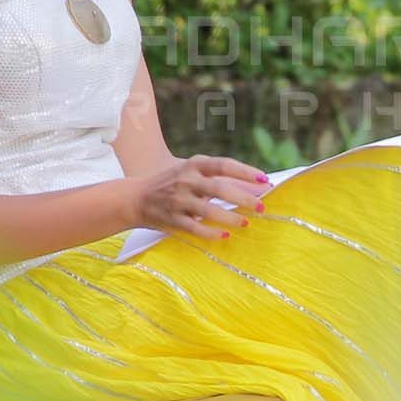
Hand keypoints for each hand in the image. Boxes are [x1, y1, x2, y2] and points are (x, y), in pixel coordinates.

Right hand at [127, 154, 269, 239]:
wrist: (135, 198)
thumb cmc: (172, 184)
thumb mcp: (191, 173)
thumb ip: (219, 177)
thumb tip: (256, 186)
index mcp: (193, 165)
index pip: (223, 165)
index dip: (245, 172)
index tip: (265, 180)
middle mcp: (186, 180)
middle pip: (219, 188)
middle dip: (243, 198)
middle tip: (261, 207)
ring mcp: (178, 200)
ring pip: (208, 210)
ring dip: (230, 217)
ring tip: (245, 223)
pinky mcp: (172, 219)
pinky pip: (195, 228)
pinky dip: (210, 232)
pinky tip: (224, 235)